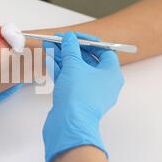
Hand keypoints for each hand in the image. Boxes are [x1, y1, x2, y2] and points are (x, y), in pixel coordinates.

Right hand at [42, 32, 123, 161]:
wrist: (69, 125)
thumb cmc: (78, 96)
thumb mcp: (74, 65)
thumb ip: (71, 49)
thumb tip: (69, 38)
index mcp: (111, 74)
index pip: (104, 51)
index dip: (89, 41)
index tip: (74, 37)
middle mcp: (103, 84)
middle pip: (88, 60)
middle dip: (71, 49)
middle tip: (58, 40)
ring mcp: (89, 93)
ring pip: (76, 70)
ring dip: (63, 57)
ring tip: (49, 46)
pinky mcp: (76, 100)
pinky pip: (70, 80)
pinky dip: (60, 70)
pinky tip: (49, 59)